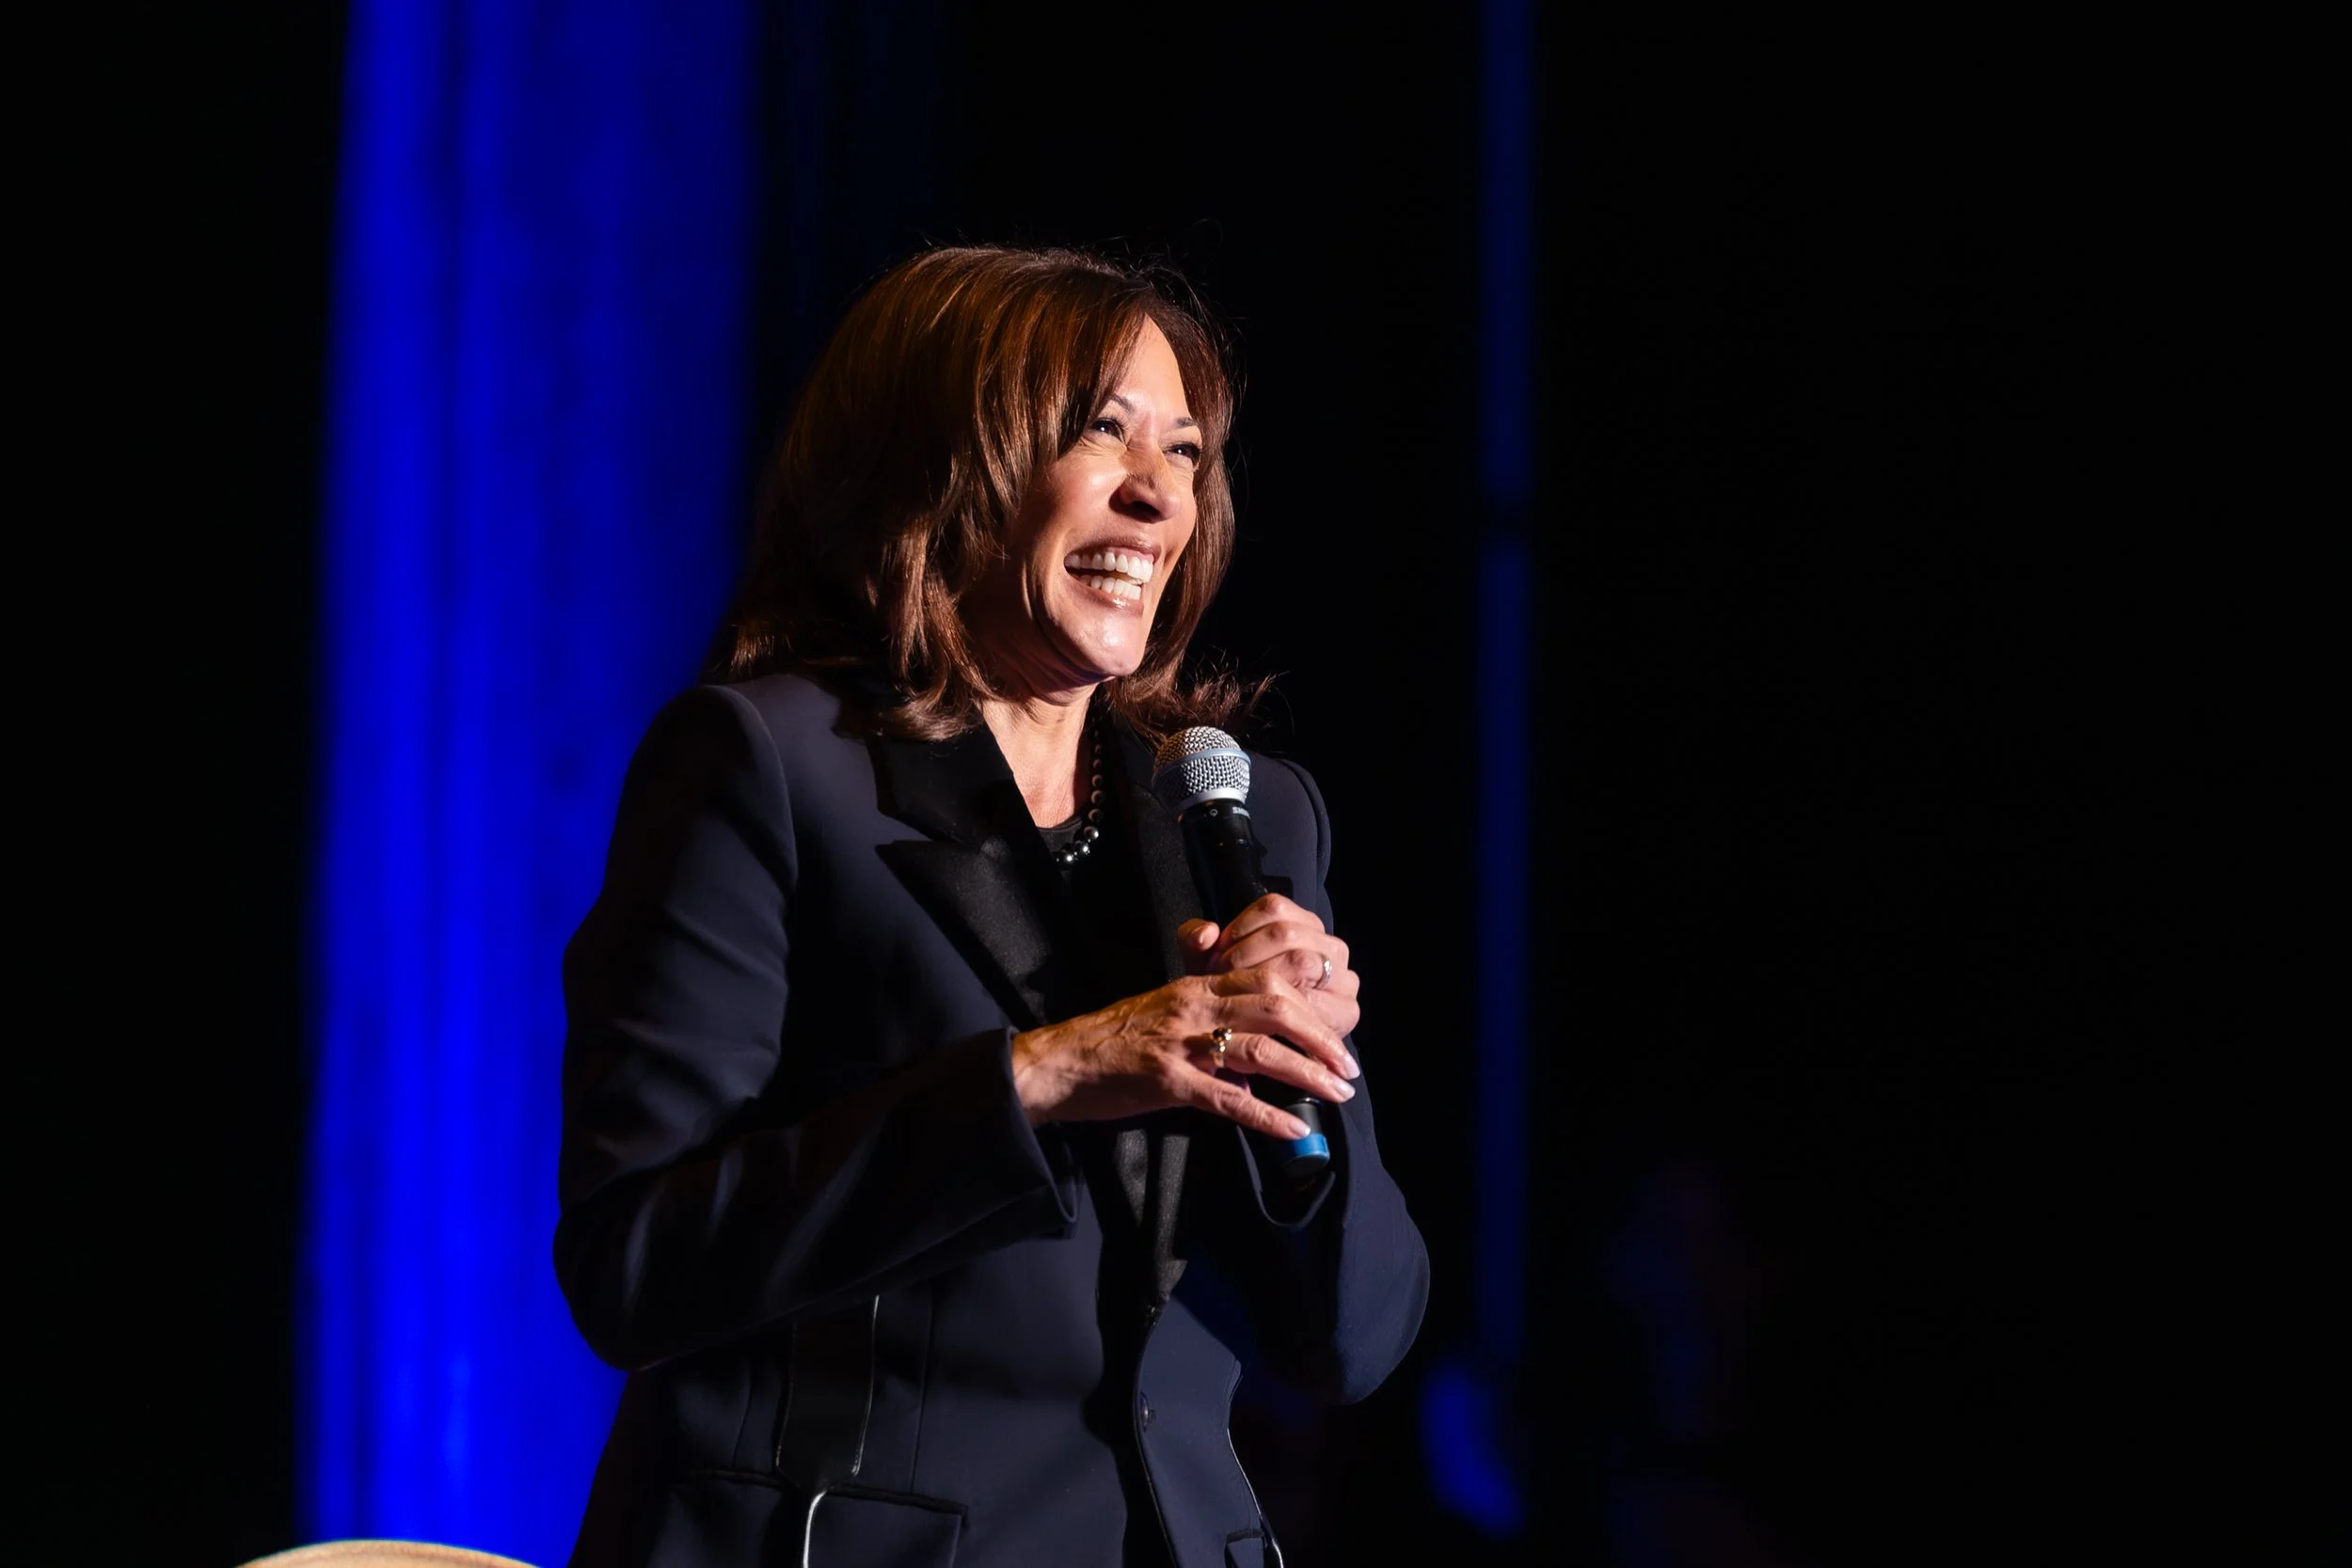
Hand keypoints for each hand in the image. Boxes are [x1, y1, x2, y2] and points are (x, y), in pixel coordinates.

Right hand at [1010, 965, 1359, 1138]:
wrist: (1058, 1063)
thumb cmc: (1112, 1041)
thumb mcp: (1165, 1014)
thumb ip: (1210, 1023)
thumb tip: (1253, 1060)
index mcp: (1197, 987)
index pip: (1268, 980)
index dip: (1310, 1003)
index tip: (1336, 1030)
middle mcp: (1194, 1007)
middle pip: (1276, 1008)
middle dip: (1321, 1037)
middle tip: (1349, 1068)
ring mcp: (1181, 1043)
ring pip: (1259, 1050)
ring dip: (1307, 1073)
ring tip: (1337, 1094)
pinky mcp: (1167, 1081)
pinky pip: (1227, 1098)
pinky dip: (1266, 1115)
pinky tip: (1292, 1128)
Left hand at [1179, 893, 1360, 1040]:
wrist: (1250, 1042)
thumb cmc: (1230, 997)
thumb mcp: (1207, 965)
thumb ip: (1195, 942)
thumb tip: (1205, 933)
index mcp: (1303, 924)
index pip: (1274, 908)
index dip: (1239, 928)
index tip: (1212, 955)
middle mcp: (1332, 946)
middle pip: (1287, 934)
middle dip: (1246, 956)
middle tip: (1218, 980)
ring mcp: (1344, 979)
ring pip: (1302, 961)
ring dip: (1262, 978)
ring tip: (1235, 997)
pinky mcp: (1346, 1012)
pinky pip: (1312, 1000)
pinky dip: (1281, 1006)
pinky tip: (1256, 1017)